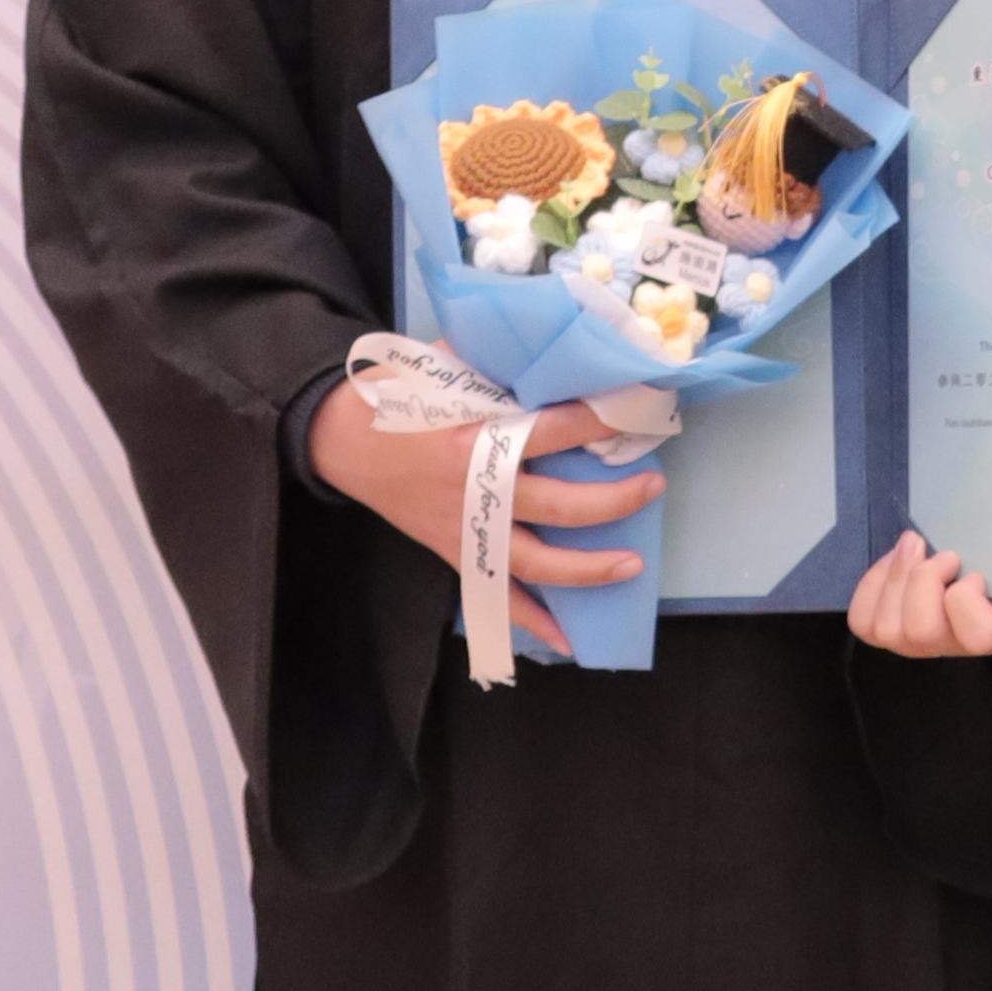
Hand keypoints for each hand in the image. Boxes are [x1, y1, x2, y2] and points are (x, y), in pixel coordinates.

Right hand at [307, 387, 658, 660]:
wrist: (338, 441)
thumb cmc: (393, 396)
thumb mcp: (443, 366)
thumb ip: (498, 363)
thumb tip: (555, 350)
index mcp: (475, 438)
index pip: (554, 432)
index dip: (601, 424)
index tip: (639, 413)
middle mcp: (475, 492)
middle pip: (559, 506)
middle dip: (614, 501)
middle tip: (653, 488)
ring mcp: (465, 531)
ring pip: (538, 564)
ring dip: (589, 570)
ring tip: (633, 565)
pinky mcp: (453, 554)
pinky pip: (498, 597)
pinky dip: (532, 622)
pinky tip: (568, 639)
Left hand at [848, 529, 991, 657]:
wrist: (968, 558)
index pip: (979, 636)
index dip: (968, 598)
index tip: (976, 574)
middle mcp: (952, 646)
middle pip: (922, 631)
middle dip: (925, 579)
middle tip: (943, 554)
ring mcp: (915, 644)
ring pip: (887, 629)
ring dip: (897, 576)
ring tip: (914, 546)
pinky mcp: (884, 633)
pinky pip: (863, 620)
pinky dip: (872, 584)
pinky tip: (893, 561)